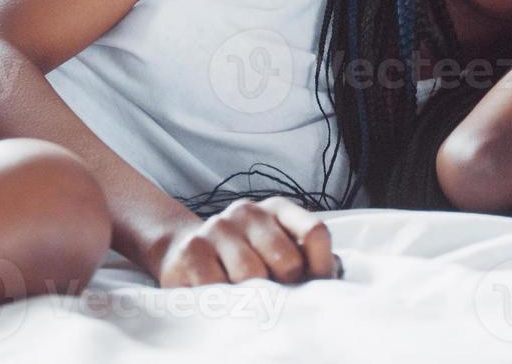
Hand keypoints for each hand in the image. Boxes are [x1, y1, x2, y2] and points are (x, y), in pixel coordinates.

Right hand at [153, 197, 338, 287]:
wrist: (183, 252)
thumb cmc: (243, 258)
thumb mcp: (276, 251)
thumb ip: (306, 259)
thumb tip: (329, 277)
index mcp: (277, 209)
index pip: (315, 232)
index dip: (320, 268)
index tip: (314, 288)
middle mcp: (248, 211)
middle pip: (287, 261)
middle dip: (285, 288)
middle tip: (273, 297)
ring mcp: (218, 227)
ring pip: (252, 276)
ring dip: (251, 296)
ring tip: (245, 298)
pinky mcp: (192, 250)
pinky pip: (219, 288)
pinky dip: (224, 302)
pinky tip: (221, 298)